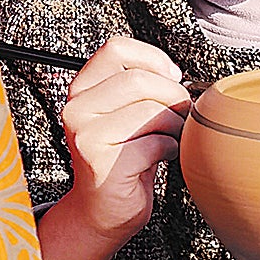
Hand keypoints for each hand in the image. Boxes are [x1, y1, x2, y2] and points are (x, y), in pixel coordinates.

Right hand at [58, 36, 191, 241]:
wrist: (102, 210)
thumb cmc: (121, 159)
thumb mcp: (122, 114)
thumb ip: (138, 88)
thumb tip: (176, 74)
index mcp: (82, 90)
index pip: (116, 50)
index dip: (152, 58)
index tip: (171, 76)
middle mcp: (77, 109)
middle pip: (138, 80)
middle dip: (173, 95)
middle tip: (182, 112)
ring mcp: (87, 136)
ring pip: (150, 111)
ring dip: (174, 125)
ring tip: (171, 137)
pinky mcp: (103, 162)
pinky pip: (155, 143)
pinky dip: (169, 149)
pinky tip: (162, 156)